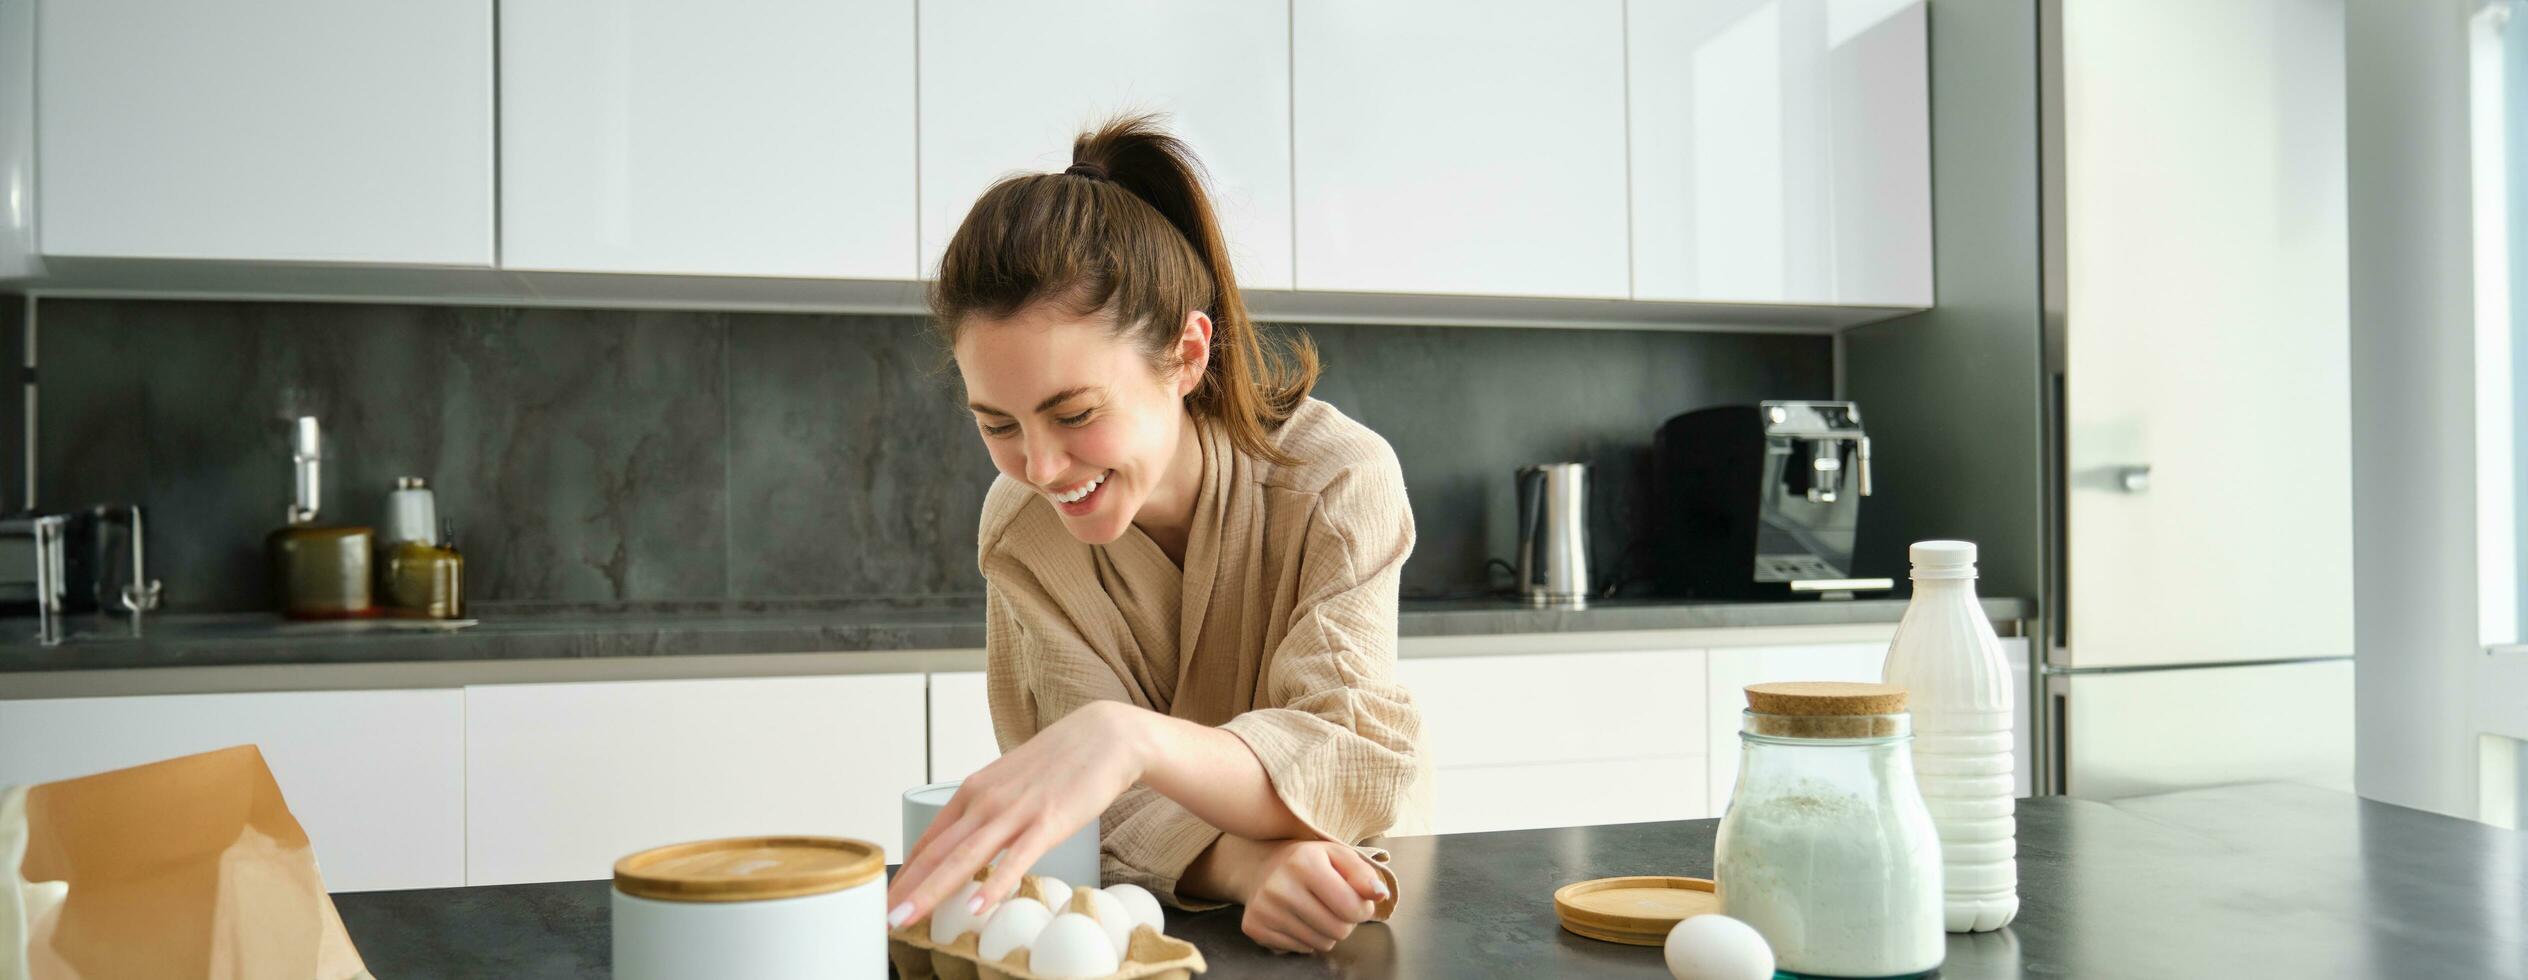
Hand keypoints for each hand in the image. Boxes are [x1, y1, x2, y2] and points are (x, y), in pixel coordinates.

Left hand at [885, 700, 1149, 928]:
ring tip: (908, 918)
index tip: (888, 899)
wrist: (1105, 736)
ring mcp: (1015, 812)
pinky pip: (1016, 859)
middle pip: (937, 853)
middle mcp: (985, 801)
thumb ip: (988, 812)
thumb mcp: (1010, 783)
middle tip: (884, 918)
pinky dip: (995, 884)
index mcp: (973, 792)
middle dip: (907, 889)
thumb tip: (970, 841)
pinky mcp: (1048, 821)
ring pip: (965, 858)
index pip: (929, 840)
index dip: (906, 873)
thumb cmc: (1059, 763)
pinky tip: (979, 907)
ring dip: (933, 892)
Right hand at [1237, 840, 1389, 953]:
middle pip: (1338, 931)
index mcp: (1305, 863)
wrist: (1261, 866)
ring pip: (1321, 945)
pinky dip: (1306, 938)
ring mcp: (1265, 909)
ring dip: (1326, 932)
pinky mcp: (1255, 927)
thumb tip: (1380, 894)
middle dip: (1344, 922)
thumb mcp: (1338, 856)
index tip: (1355, 899)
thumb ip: (1363, 874)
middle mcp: (1280, 887)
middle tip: (1333, 905)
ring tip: (1315, 910)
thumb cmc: (1307, 861)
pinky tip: (1297, 918)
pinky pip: (1300, 950)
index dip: (1362, 908)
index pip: (1352, 908)